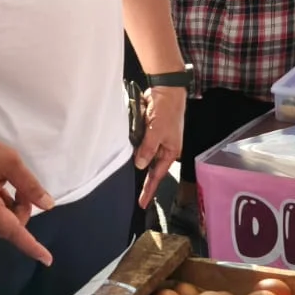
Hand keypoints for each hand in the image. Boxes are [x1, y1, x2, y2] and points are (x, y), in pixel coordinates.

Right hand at [0, 125, 55, 264]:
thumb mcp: (11, 162)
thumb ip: (30, 186)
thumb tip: (47, 205)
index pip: (14, 231)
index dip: (31, 246)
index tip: (47, 259)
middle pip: (10, 227)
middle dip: (23, 210)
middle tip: (22, 187)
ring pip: (3, 223)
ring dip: (14, 209)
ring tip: (9, 184)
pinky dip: (4, 208)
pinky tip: (1, 188)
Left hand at [136, 87, 185, 208]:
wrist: (166, 90)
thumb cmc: (167, 111)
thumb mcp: (157, 132)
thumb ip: (148, 149)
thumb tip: (139, 165)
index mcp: (170, 152)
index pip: (157, 175)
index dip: (149, 189)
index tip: (141, 203)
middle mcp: (163, 148)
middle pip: (150, 167)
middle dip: (142, 179)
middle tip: (132, 194)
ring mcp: (155, 140)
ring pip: (143, 155)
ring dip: (135, 161)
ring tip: (124, 177)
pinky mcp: (148, 131)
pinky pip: (139, 144)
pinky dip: (133, 147)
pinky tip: (124, 154)